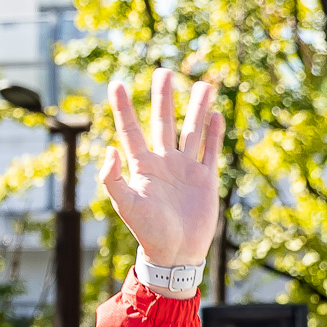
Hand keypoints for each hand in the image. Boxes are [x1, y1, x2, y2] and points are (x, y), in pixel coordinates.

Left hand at [99, 68, 225, 267]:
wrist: (175, 255)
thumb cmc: (148, 232)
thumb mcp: (127, 205)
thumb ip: (114, 178)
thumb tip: (109, 148)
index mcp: (142, 166)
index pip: (131, 130)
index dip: (123, 108)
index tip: (116, 84)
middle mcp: (163, 163)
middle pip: (163, 122)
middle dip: (163, 98)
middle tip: (164, 72)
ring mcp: (185, 170)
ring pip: (192, 131)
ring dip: (197, 109)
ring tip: (203, 84)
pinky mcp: (205, 180)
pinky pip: (210, 151)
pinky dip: (214, 133)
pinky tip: (216, 115)